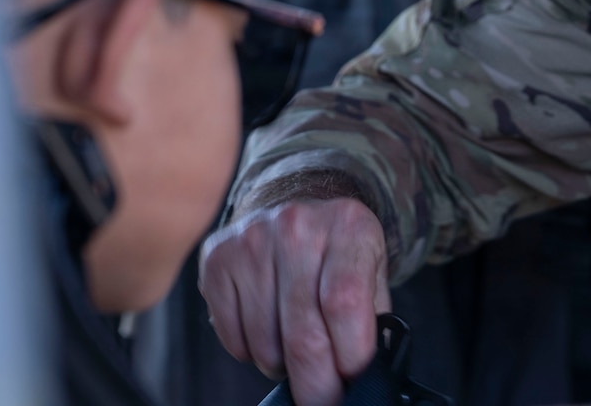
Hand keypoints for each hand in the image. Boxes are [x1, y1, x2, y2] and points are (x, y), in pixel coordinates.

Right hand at [200, 198, 392, 405]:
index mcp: (349, 227)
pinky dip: (251, 353)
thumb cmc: (340, 251)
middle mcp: (297, 227)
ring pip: (265, 343)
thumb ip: (371, 317)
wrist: (299, 204)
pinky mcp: (218, 258)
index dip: (350, 355)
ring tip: (296, 355)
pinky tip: (267, 334)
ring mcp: (252, 240)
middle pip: (303, 333)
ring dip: (281, 367)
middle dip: (316, 384)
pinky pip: (232, 336)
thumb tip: (365, 375)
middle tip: (322, 400)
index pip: (344, 304)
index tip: (352, 381)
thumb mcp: (372, 268)